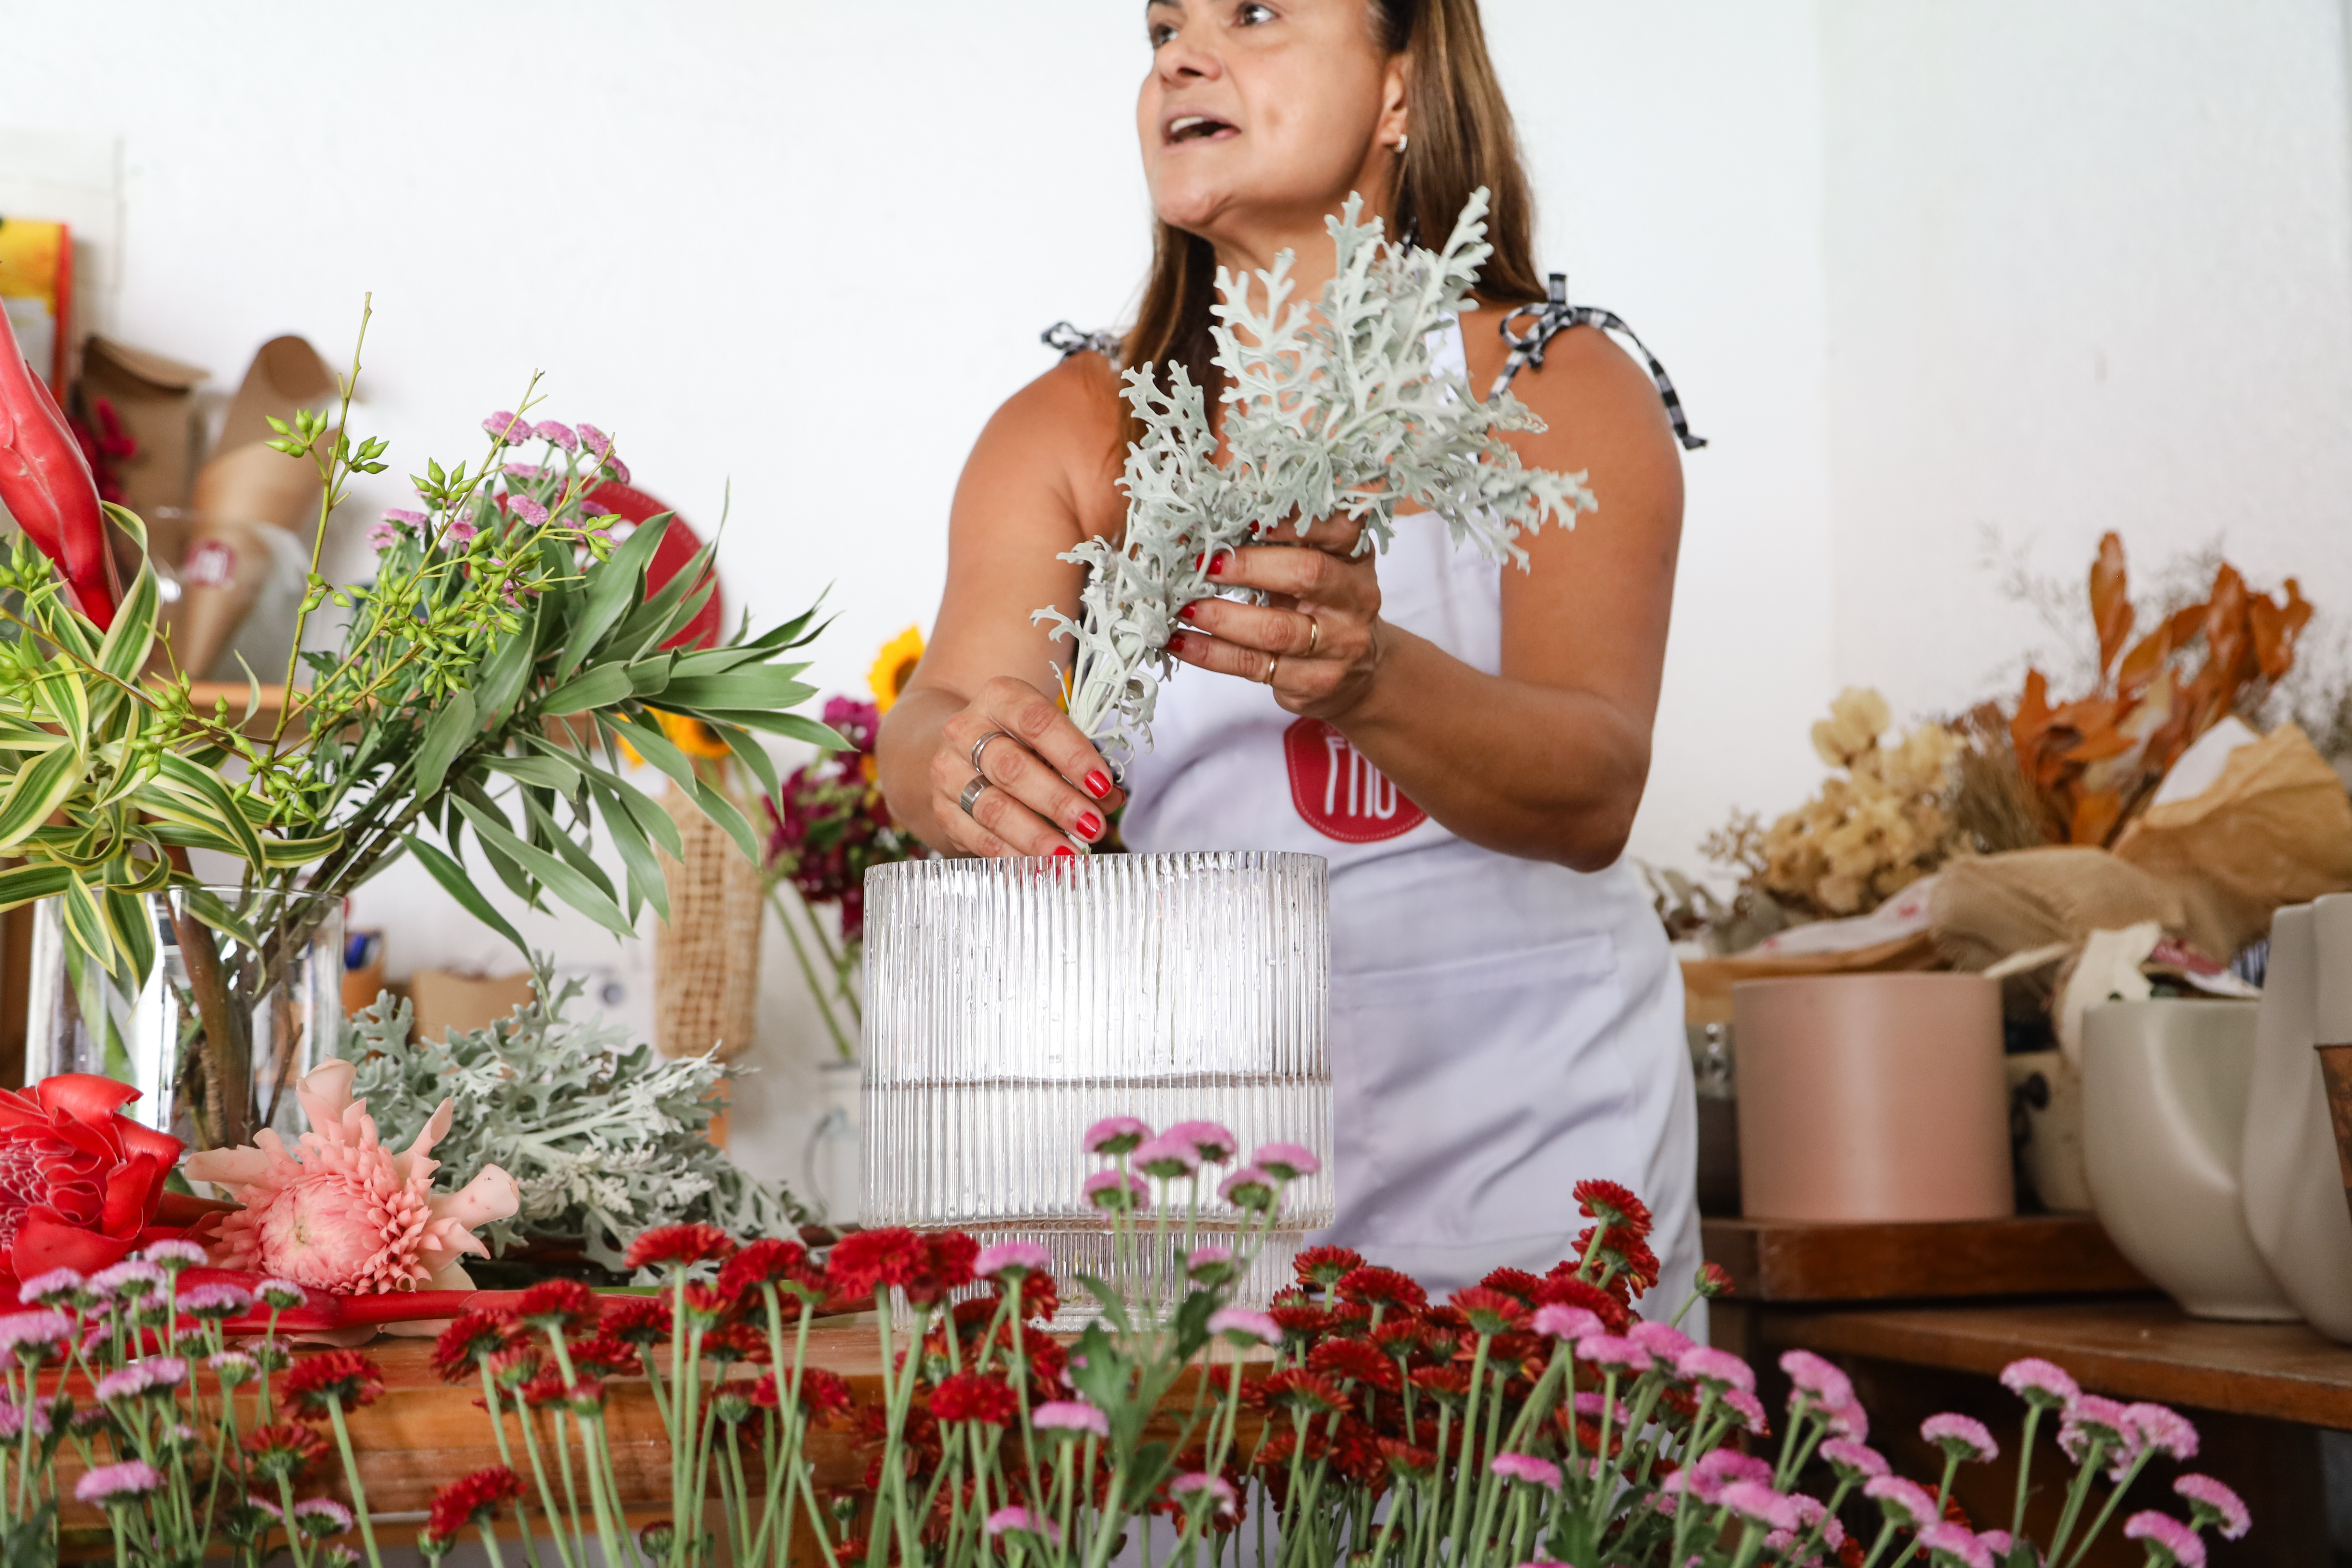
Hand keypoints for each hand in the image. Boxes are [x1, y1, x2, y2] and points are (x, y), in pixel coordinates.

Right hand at [928, 675, 1124, 857]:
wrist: (962, 749)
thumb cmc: (1022, 741)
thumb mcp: (1052, 737)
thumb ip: (1083, 763)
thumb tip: (1111, 798)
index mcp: (999, 698)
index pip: (1036, 721)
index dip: (1072, 754)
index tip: (1102, 784)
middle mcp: (965, 731)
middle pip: (1012, 768)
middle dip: (1057, 801)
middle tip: (1093, 826)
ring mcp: (949, 772)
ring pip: (993, 808)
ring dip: (1036, 836)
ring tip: (1070, 854)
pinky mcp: (943, 810)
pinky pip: (979, 838)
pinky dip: (1014, 855)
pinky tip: (1041, 866)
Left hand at [1166, 516, 1385, 718]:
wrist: (1361, 673)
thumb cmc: (1326, 604)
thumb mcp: (1322, 565)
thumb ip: (1287, 542)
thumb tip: (1216, 518)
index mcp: (1355, 558)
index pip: (1337, 527)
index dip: (1292, 519)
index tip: (1247, 517)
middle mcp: (1355, 599)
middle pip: (1307, 574)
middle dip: (1249, 566)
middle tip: (1206, 563)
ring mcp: (1338, 645)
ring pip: (1275, 629)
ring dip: (1221, 616)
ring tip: (1184, 606)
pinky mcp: (1312, 682)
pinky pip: (1252, 665)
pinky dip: (1210, 653)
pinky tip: (1180, 641)